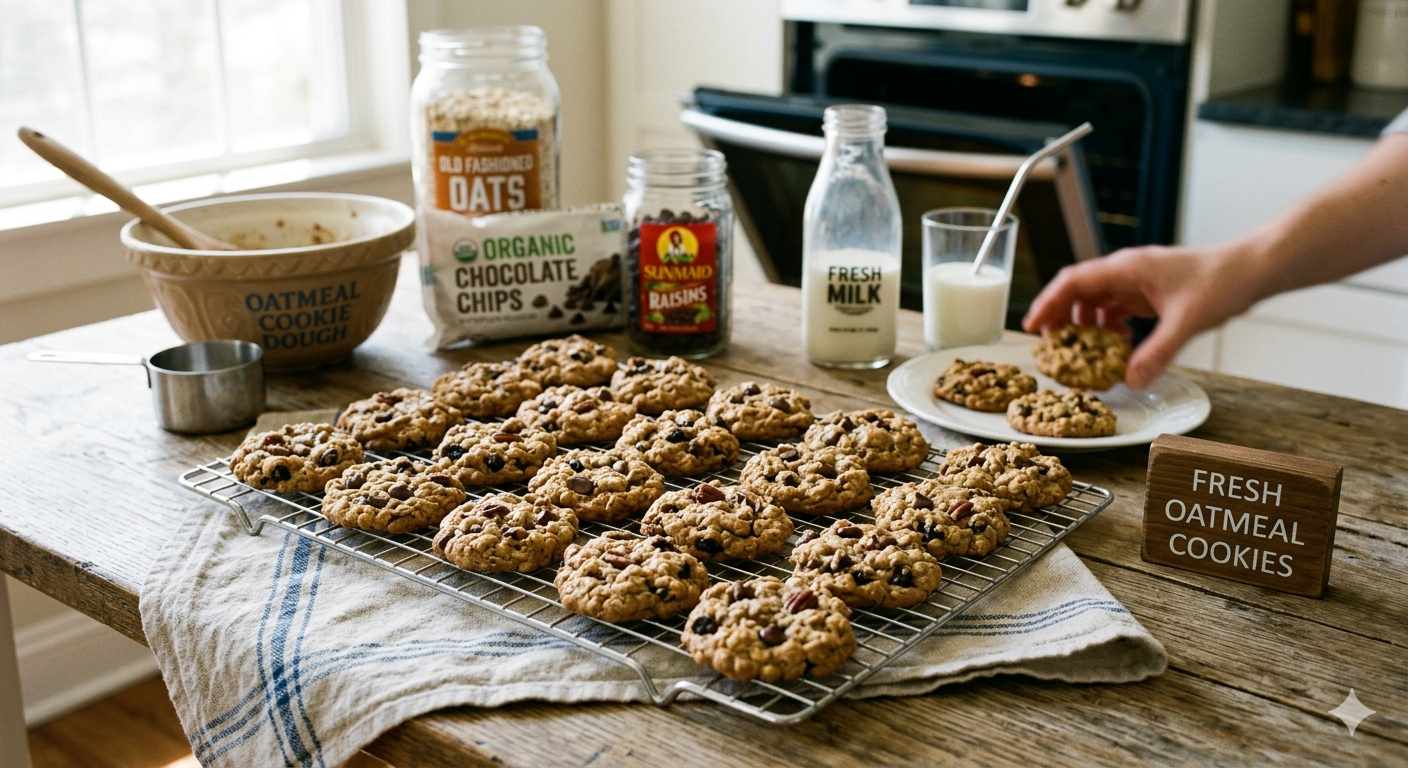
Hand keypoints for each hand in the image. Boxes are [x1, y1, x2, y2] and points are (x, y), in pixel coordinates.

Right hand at [1022, 243, 1261, 389]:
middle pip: (1078, 290)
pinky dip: (1109, 326)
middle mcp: (1127, 271)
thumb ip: (1157, 352)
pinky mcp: (1150, 292)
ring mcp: (1138, 281)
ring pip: (1096, 299)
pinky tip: (1118, 343)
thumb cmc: (1222, 281)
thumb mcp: (1186, 322)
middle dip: (1061, 317)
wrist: (1252, 269)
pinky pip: (1116, 307)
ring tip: (1082, 350)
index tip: (1031, 327)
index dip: (1047, 303)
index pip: (1073, 281)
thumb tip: (1130, 380)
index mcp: (1127, 269)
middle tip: (1051, 346)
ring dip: (1085, 323)